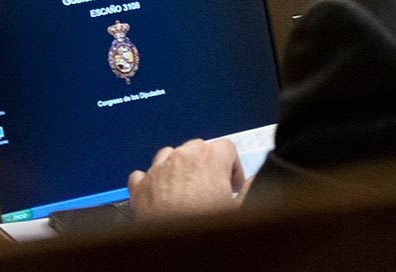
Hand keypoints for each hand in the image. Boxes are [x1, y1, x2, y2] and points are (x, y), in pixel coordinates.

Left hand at [128, 138, 245, 220]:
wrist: (173, 249)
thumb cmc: (204, 226)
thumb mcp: (240, 208)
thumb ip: (251, 187)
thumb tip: (254, 180)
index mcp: (209, 159)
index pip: (227, 147)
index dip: (233, 167)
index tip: (233, 184)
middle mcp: (181, 157)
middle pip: (198, 147)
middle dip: (207, 165)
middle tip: (213, 190)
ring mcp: (158, 170)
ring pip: (170, 155)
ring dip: (179, 168)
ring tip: (188, 191)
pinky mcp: (140, 186)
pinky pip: (145, 174)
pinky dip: (153, 181)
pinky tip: (161, 195)